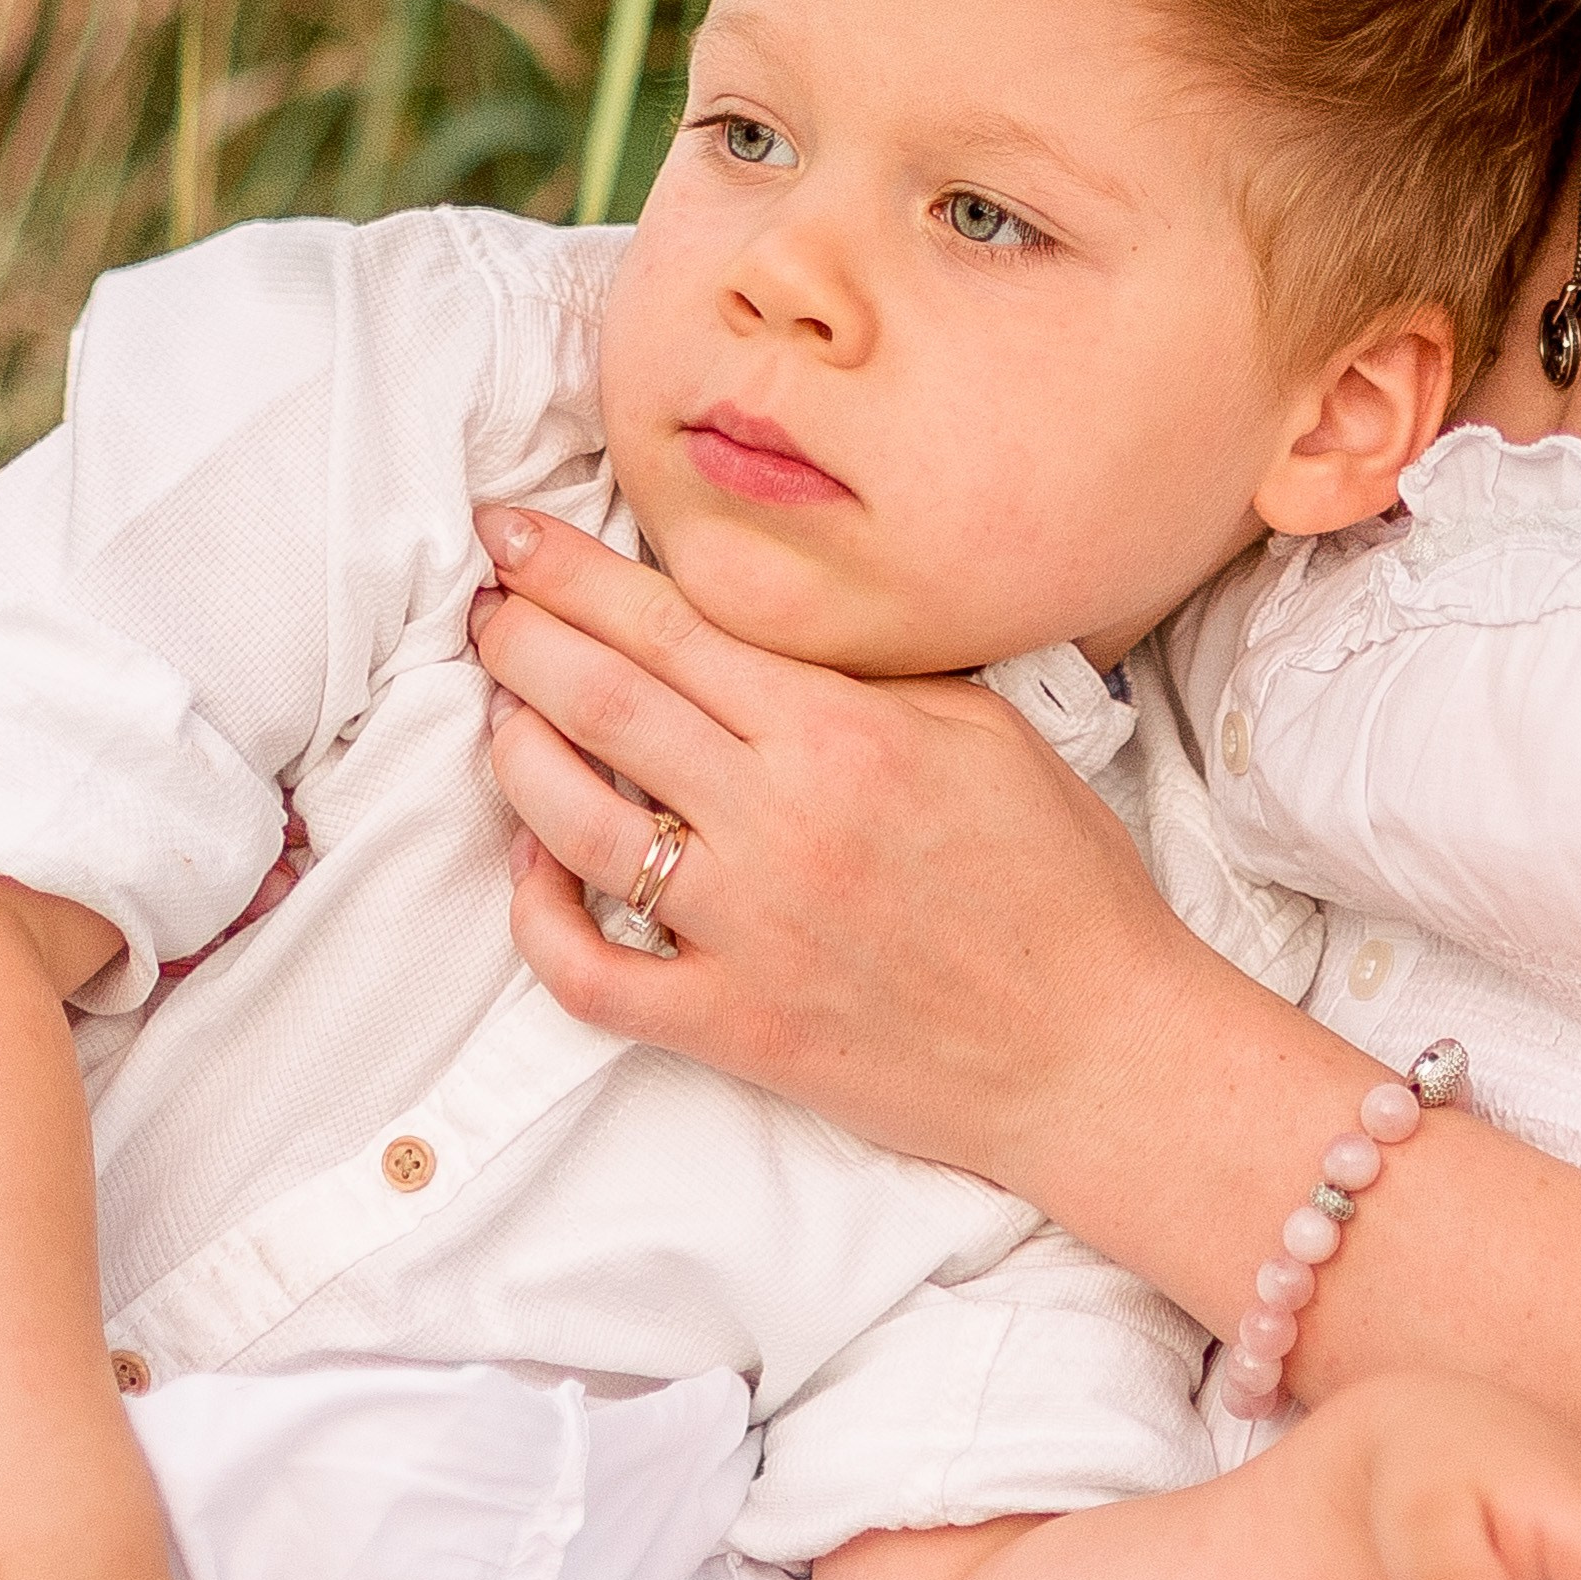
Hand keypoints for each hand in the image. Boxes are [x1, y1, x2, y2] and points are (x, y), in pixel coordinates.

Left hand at [472, 506, 1214, 1179]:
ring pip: (574, 823)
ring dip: (516, 754)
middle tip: (483, 602)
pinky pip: (592, 974)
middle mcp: (779, 821)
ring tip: (499, 711)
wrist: (1097, 1045)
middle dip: (522, 638)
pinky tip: (537, 868)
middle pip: (604, 703)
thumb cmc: (1058, 879)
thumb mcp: (983, 730)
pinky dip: (541, 918)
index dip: (572, 573)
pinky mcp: (733, 1026)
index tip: (512, 534)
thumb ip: (861, 676)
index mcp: (842, 732)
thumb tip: (756, 629)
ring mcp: (747, 930)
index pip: (670, 627)